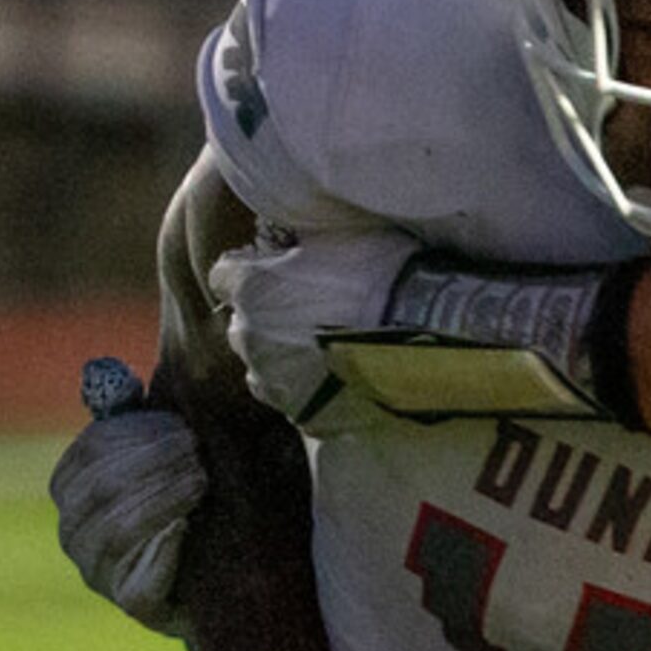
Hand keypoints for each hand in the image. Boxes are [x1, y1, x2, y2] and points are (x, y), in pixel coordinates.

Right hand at [49, 357, 205, 634]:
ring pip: (114, 533)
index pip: (86, 455)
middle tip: (197, 448)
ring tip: (201, 480)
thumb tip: (115, 377)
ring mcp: (100, 574)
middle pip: (98, 490)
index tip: (180, 425)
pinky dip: (162, 552)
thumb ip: (135, 413)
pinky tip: (188, 526)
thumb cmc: (194, 490)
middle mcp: (74, 534)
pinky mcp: (136, 608)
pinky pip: (139, 584)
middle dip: (150, 463)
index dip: (132, 435)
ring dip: (159, 499)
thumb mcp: (167, 446)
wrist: (231, 564)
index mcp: (73, 489)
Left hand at [208, 221, 420, 431]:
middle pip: (241, 326)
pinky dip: (309, 390)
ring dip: (280, 358)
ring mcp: (276, 384)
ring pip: (261, 370)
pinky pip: (296, 402)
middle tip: (306, 309)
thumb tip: (295, 234)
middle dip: (263, 317)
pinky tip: (339, 379)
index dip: (250, 269)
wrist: (427, 336)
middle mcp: (251, 339)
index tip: (273, 267)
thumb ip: (302, 238)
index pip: (224, 275)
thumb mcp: (340, 234)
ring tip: (320, 350)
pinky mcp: (305, 417)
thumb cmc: (385, 274)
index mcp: (252, 289)